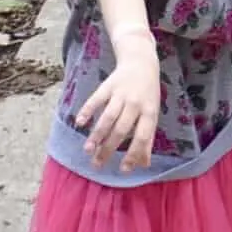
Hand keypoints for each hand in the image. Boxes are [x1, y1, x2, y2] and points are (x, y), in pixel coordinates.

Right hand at [74, 36, 160, 170]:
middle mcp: (136, 103)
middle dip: (108, 149)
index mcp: (150, 112)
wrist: (141, 62)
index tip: (123, 169)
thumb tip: (144, 164)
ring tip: (88, 150)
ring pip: (107, 117)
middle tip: (97, 165)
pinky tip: (79, 123)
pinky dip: (87, 110)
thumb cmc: (148, 94)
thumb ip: (147, 139)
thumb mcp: (152, 113)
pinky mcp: (108, 85)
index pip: (142, 136)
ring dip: (97, 135)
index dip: (134, 154)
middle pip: (121, 130)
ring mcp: (121, 94)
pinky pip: (96, 99)